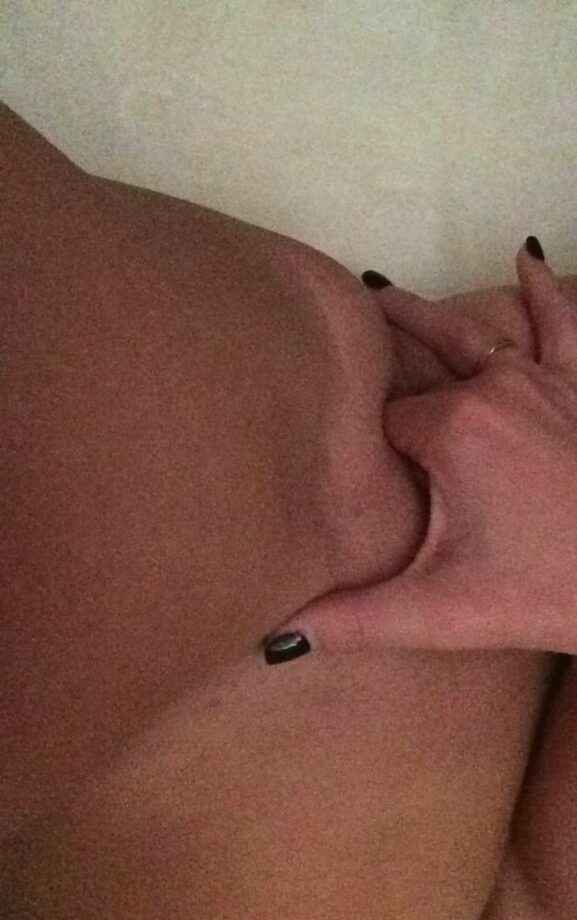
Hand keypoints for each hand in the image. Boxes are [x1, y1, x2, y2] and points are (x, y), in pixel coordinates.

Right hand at [265, 240, 576, 655]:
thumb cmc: (544, 591)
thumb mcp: (440, 611)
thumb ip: (354, 620)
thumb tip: (275, 641)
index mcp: (449, 430)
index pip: (385, 420)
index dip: (363, 434)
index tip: (338, 440)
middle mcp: (492, 387)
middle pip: (416, 357)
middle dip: (377, 341)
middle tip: (337, 311)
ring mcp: (543, 379)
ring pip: (473, 332)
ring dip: (427, 311)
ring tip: (383, 286)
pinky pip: (562, 324)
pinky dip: (545, 291)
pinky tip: (529, 255)